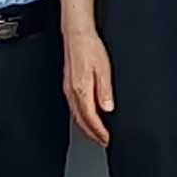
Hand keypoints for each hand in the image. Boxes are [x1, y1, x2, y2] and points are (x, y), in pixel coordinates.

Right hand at [63, 29, 113, 147]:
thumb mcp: (104, 68)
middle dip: (92, 134)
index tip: (107, 139)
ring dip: (86, 127)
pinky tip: (87, 117)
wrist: (76, 34)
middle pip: (81, 120)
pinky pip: (74, 108)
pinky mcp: (68, 85)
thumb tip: (108, 108)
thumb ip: (104, 90)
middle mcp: (72, 92)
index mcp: (81, 90)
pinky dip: (81, 117)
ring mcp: (68, 89)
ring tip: (96, 134)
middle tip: (102, 141)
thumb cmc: (90, 48)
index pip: (90, 118)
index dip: (99, 131)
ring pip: (76, 116)